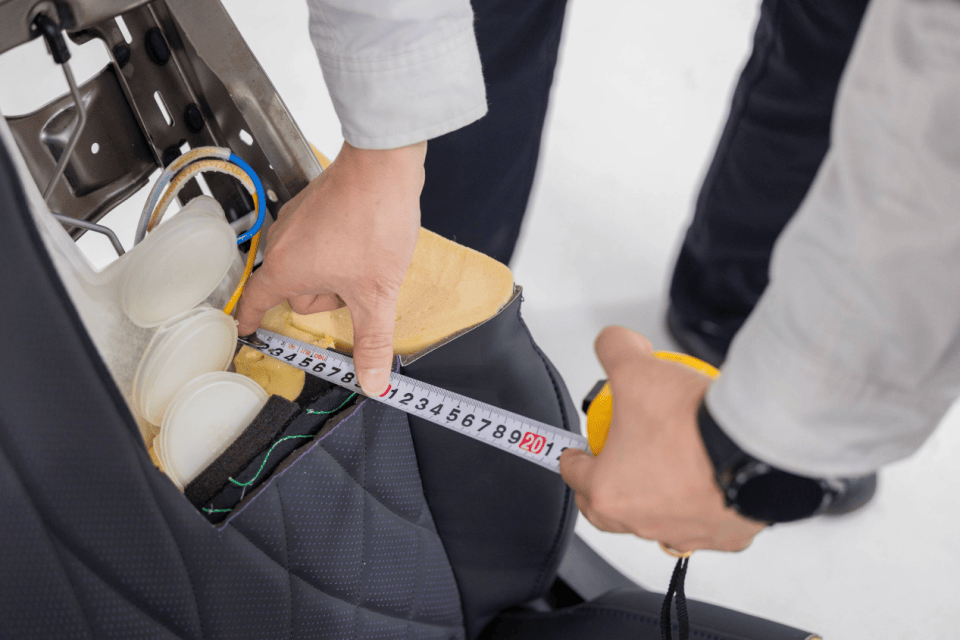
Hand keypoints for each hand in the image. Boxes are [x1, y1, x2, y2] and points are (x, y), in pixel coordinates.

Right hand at [236, 140, 425, 395]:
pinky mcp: (314, 202)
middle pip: (296, 288)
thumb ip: (373, 341)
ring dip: (335, 271)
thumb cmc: (373, 223)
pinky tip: (364, 240)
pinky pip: (319, 239)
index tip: (248, 331)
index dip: (253, 320)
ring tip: (365, 260)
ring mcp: (296, 218)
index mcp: (285, 269)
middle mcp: (282, 242)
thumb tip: (372, 382)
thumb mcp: (376, 294)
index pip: (258, 303)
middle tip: (359, 287)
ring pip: (309, 263)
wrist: (386, 166)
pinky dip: (339, 247)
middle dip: (328, 295)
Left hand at [560, 326, 765, 552]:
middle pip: (608, 511)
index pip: (574, 476)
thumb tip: (615, 343)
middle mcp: (643, 523)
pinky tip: (704, 482)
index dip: (572, 458)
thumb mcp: (634, 367)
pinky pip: (703, 525)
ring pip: (656, 522)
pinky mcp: (722, 537)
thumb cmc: (690, 422)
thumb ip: (614, 348)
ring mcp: (683, 534)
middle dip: (602, 491)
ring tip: (660, 471)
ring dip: (652, 500)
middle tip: (610, 467)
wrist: (753, 445)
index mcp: (608, 492)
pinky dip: (700, 506)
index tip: (577, 452)